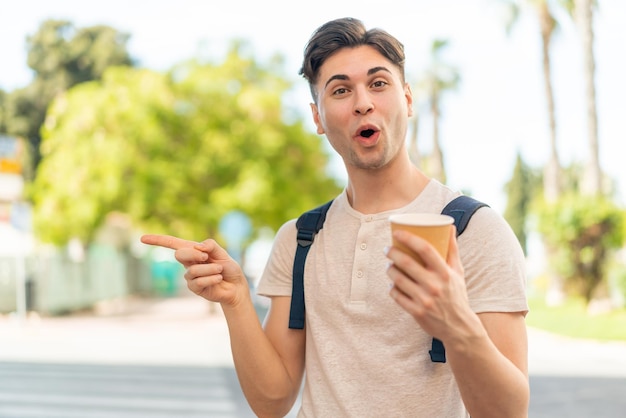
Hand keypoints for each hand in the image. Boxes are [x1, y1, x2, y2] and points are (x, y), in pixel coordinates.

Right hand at [140, 234, 248, 305]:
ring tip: (220, 270)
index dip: (157, 240)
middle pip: (180, 254)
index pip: (172, 243)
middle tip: (206, 256)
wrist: (236, 286)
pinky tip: (218, 278)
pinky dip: (211, 278)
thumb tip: (197, 247)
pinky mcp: (194, 288)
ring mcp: (190, 276)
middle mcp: (189, 262)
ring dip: (210, 268)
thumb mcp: (222, 253)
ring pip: (193, 270)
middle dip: (193, 254)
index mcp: (194, 250)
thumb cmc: (228, 267)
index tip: (142, 239)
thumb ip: (211, 246)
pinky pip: (198, 282)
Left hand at [385, 227, 475, 342]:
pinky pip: (396, 295)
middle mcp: (434, 285)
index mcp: (445, 273)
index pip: (426, 249)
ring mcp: (424, 299)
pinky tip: (393, 284)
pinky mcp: (416, 312)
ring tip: (389, 265)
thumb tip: (450, 226)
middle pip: (407, 263)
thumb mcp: (458, 272)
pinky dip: (392, 288)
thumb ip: (452, 250)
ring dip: (389, 269)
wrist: (459, 327)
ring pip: (398, 279)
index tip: (397, 232)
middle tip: (388, 249)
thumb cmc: (456, 295)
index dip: (409, 238)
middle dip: (393, 252)